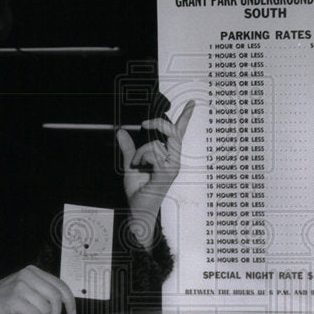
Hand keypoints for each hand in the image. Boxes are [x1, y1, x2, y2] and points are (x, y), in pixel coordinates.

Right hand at [0, 265, 75, 313]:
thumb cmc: (0, 305)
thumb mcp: (24, 293)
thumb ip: (42, 292)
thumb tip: (64, 303)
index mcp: (32, 271)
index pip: (60, 285)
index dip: (69, 301)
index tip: (71, 313)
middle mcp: (27, 275)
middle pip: (56, 298)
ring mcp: (20, 285)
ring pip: (47, 308)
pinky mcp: (14, 298)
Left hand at [115, 99, 195, 249]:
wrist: (139, 209)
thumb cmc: (139, 191)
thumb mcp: (130, 164)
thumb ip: (128, 148)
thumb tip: (121, 131)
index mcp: (170, 158)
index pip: (179, 134)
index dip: (185, 118)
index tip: (192, 103)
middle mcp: (174, 161)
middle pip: (172, 132)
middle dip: (157, 124)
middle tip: (143, 124)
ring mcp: (173, 167)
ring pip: (156, 144)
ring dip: (140, 152)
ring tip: (137, 165)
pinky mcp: (167, 173)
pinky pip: (153, 154)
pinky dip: (141, 158)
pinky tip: (140, 167)